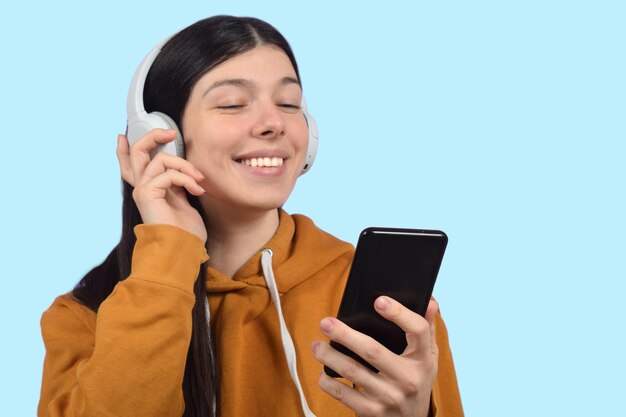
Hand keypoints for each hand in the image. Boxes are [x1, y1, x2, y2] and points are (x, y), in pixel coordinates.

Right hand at [116, 129, 207, 241]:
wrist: (183, 249)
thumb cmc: (185, 231)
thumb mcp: (182, 199)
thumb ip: (177, 182)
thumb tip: (183, 168)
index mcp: (148, 189)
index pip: (130, 165)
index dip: (124, 150)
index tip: (122, 135)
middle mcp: (141, 188)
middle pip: (136, 153)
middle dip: (152, 137)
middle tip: (171, 132)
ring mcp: (142, 190)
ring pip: (159, 159)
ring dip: (185, 165)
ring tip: (199, 180)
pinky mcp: (147, 194)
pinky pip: (168, 174)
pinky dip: (186, 179)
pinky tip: (197, 189)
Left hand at [312, 297, 438, 416]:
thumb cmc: (417, 381)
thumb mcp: (428, 358)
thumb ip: (426, 329)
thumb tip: (429, 302)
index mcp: (423, 360)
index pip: (417, 331)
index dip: (399, 314)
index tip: (379, 301)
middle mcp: (408, 379)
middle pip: (372, 350)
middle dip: (344, 334)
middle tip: (325, 322)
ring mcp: (389, 397)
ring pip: (352, 371)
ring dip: (329, 356)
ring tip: (316, 345)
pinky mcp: (372, 412)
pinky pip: (343, 394)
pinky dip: (328, 381)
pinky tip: (322, 371)